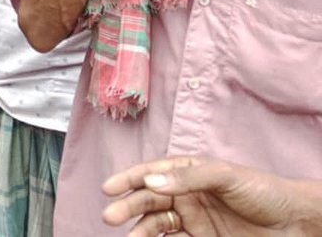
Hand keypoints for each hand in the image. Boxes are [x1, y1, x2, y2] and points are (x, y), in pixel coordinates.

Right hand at [102, 156, 309, 236]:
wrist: (295, 224)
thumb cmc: (264, 192)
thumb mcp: (226, 176)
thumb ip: (188, 179)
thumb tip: (151, 181)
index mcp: (189, 173)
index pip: (152, 173)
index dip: (129, 179)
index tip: (109, 188)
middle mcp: (187, 195)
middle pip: (149, 200)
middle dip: (127, 207)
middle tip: (110, 217)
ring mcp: (194, 220)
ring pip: (157, 224)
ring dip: (140, 230)